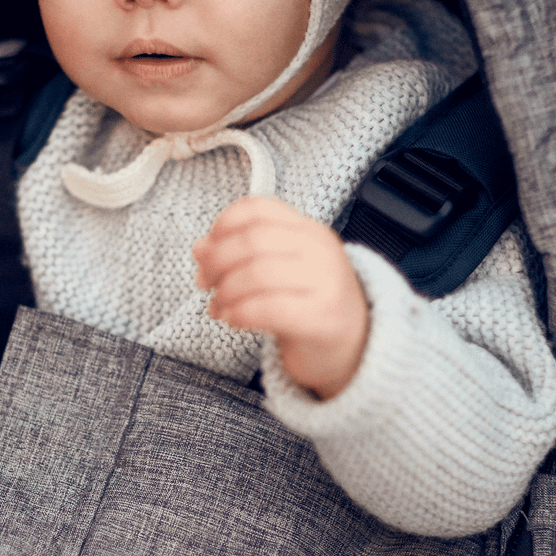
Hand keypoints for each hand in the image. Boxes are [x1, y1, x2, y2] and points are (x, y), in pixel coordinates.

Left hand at [192, 196, 368, 399]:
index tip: (207, 247)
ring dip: (225, 291)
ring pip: (257, 273)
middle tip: (203, 282)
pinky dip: (240, 313)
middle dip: (217, 261)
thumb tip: (200, 248)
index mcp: (309, 230)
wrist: (355, 347)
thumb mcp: (278, 270)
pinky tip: (232, 320)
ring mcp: (325, 283)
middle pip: (253, 240)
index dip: (224, 224)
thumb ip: (241, 253)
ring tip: (218, 306)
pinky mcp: (322, 318)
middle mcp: (320, 250)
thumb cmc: (309, 304)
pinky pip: (268, 308)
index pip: (260, 208)